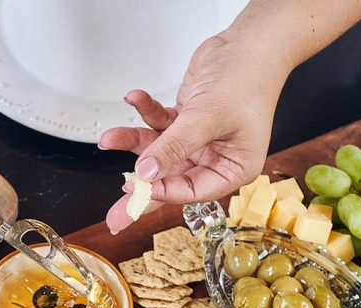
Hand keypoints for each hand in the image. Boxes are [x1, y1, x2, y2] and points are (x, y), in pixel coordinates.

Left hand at [99, 33, 288, 232]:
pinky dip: (145, 112)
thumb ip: (174, 146)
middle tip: (113, 215)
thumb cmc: (247, 77)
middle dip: (140, 187)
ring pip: (158, 150)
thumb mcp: (206, 116)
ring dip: (133, 141)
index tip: (136, 189)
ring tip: (109, 138)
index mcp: (233, 167)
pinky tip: (135, 98)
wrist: (250, 40)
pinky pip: (159, 124)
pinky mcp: (187, 121)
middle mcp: (216, 157)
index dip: (162, 191)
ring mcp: (199, 140)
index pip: (191, 191)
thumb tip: (146, 173)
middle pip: (171, 179)